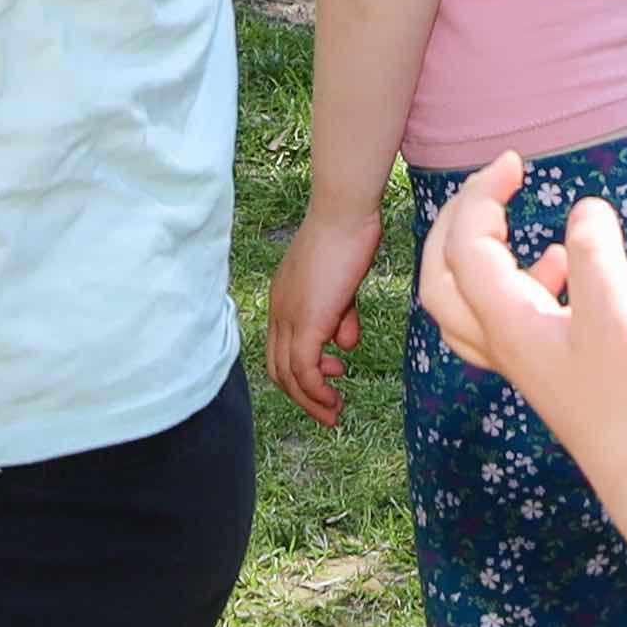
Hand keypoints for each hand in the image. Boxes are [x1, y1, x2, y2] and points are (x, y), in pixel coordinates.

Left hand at [262, 197, 381, 425]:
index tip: (331, 379)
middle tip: (329, 412)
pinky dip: (316, 391)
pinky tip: (335, 397)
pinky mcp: (305, 323)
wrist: (345, 213)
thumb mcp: (344, 285)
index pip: (280, 349)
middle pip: (277, 368)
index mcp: (283, 301)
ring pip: (288, 376)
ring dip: (311, 401)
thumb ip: (341, 315)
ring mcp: (289, 318)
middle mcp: (278, 312)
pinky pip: (304, 370)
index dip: (301, 373)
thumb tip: (345, 345)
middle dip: (303, 397)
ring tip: (334, 413)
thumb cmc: (348, 237)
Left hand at [411, 157, 626, 483]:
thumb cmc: (625, 391)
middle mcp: (495, 340)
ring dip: (473, 256)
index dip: (482, 193)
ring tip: (518, 226)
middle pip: (440, 274)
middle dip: (456, 221)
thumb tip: (585, 208)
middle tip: (491, 185)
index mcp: (503, 319)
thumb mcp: (614, 310)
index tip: (515, 161)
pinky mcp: (537, 369)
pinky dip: (513, 285)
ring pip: (460, 303)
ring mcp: (513, 358)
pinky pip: (497, 320)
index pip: (467, 243)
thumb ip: (594, 251)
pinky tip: (561, 268)